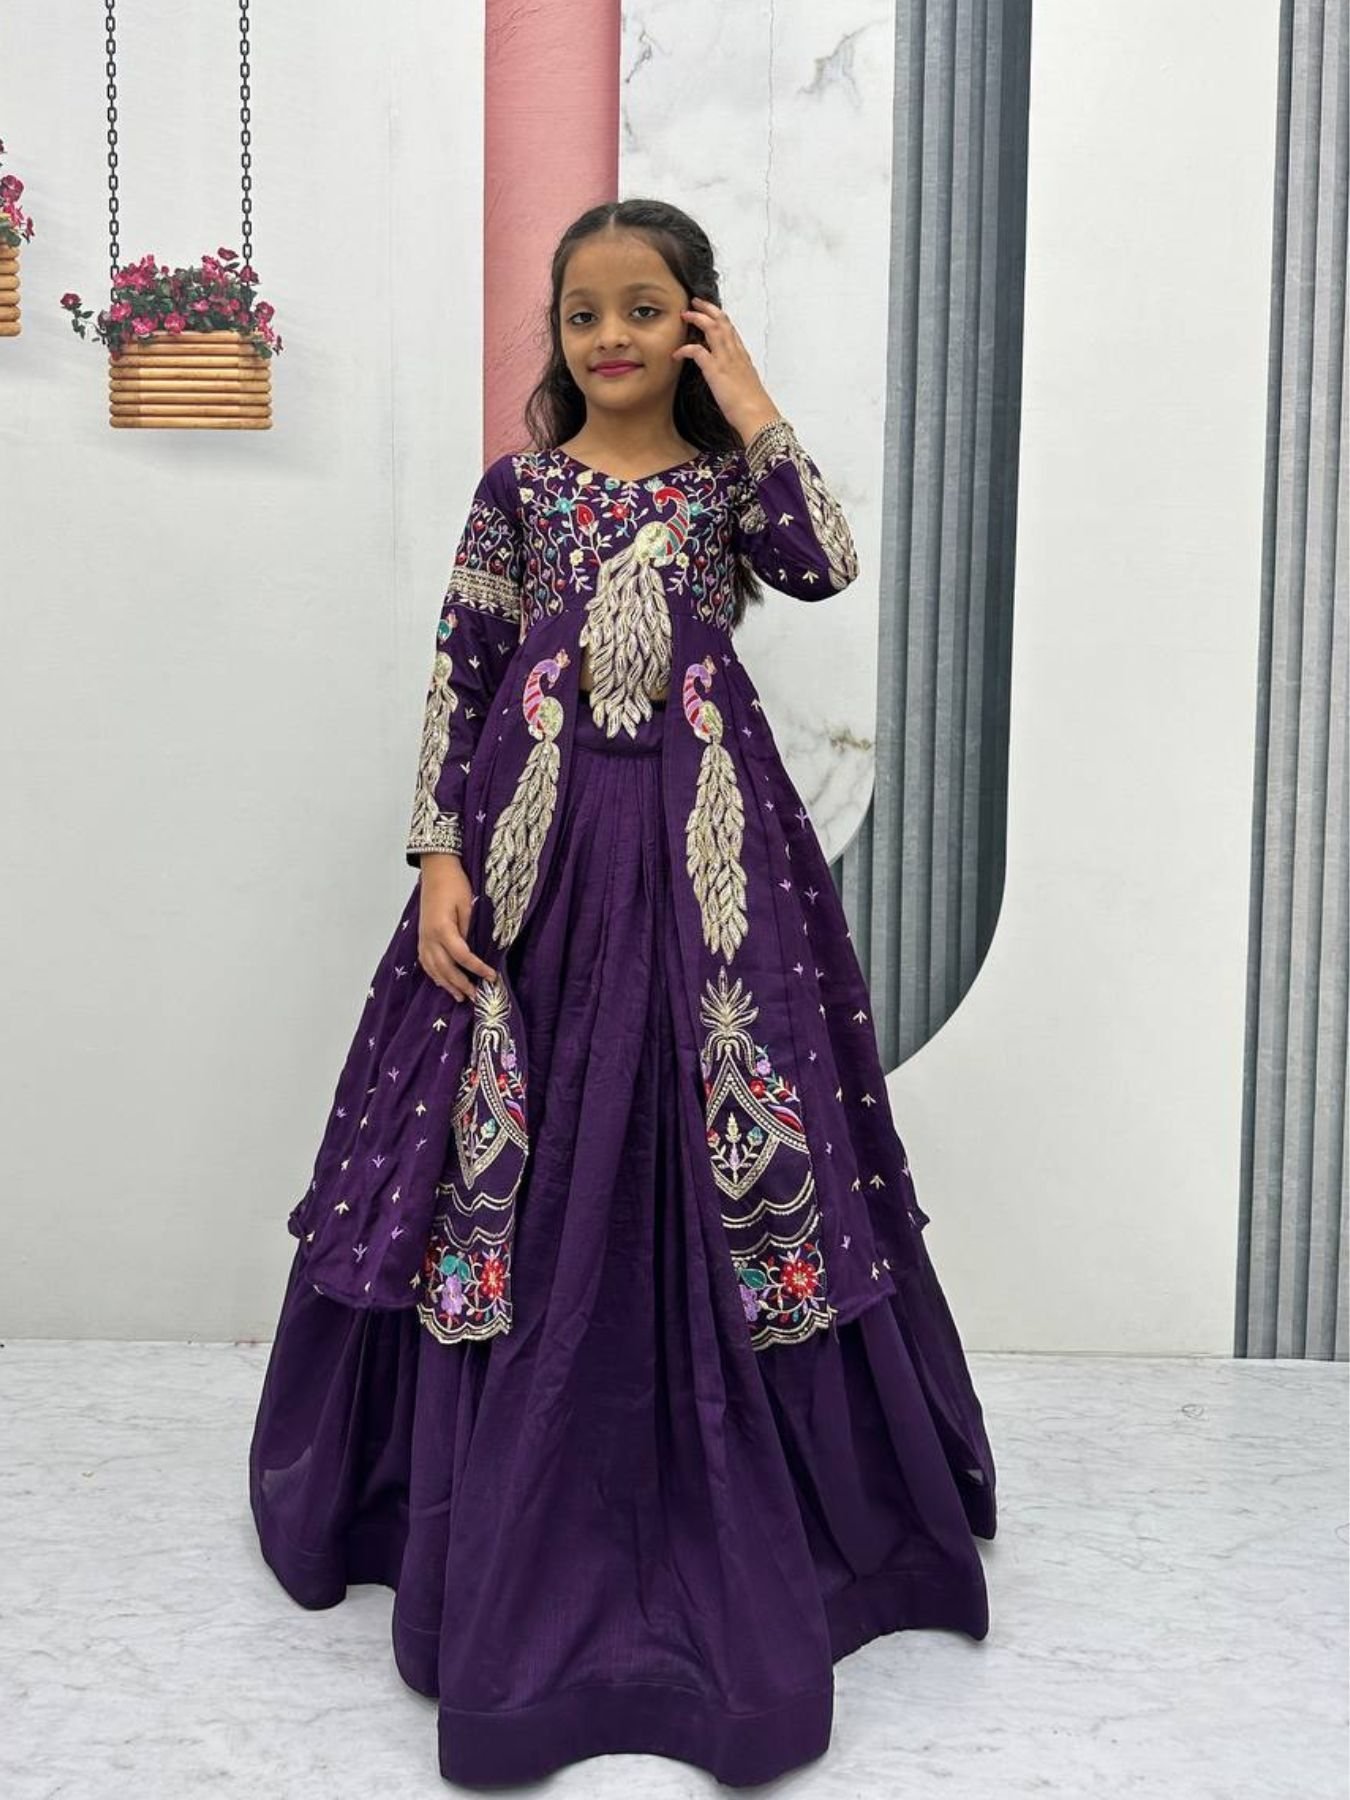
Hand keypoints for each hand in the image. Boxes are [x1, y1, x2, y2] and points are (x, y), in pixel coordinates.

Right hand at [417, 854, 497, 1002]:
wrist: (436, 869)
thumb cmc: (454, 884)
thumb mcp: (467, 904)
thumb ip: (469, 929)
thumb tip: (474, 950)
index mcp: (442, 929)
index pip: (462, 956)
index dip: (477, 969)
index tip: (491, 976)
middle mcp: (429, 937)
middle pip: (445, 968)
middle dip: (461, 984)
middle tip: (476, 996)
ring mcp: (423, 938)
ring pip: (433, 969)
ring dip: (447, 984)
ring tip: (461, 997)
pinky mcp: (421, 937)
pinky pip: (425, 962)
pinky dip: (434, 975)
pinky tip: (443, 982)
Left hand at [672, 296, 781, 443]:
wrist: (758, 416)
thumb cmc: (753, 407)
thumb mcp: (746, 387)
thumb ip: (737, 378)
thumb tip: (731, 381)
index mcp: (742, 357)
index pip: (731, 330)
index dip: (719, 318)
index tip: (710, 312)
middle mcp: (735, 353)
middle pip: (722, 321)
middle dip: (708, 308)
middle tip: (695, 302)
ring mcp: (726, 360)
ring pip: (712, 328)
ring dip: (697, 318)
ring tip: (685, 315)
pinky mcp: (716, 370)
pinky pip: (697, 351)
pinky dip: (685, 349)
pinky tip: (677, 353)